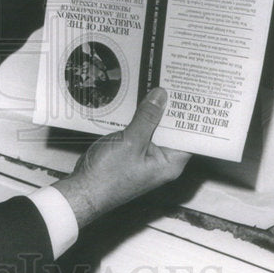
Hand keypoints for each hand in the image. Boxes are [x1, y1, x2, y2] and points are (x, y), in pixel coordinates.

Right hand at [53, 88, 189, 227]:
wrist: (83, 190)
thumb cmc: (108, 175)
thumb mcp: (131, 141)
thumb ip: (147, 117)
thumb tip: (161, 96)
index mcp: (169, 163)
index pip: (188, 135)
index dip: (190, 114)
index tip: (190, 92)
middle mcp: (161, 161)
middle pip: (171, 129)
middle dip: (168, 107)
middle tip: (169, 81)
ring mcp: (145, 157)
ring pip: (153, 129)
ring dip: (150, 112)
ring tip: (152, 85)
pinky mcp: (131, 153)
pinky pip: (139, 132)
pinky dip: (137, 119)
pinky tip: (134, 102)